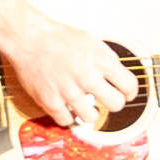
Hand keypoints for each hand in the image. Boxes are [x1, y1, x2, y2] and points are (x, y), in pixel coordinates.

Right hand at [7, 20, 146, 139]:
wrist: (28, 39)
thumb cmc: (57, 38)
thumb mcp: (90, 40)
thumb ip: (107, 58)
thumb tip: (119, 74)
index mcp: (100, 61)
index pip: (130, 85)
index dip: (131, 91)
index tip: (127, 93)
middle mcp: (87, 77)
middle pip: (116, 104)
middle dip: (115, 103)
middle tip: (108, 100)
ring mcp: (69, 92)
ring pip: (92, 117)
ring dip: (92, 112)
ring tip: (86, 105)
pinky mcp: (51, 102)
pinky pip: (67, 121)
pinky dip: (69, 116)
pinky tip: (69, 107)